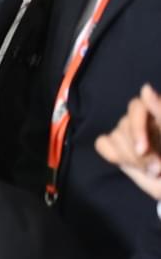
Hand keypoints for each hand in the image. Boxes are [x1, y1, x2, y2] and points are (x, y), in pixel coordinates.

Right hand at [95, 84, 160, 201]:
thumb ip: (160, 111)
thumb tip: (145, 87)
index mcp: (156, 114)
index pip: (136, 106)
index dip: (136, 127)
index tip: (142, 150)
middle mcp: (141, 120)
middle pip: (124, 125)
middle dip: (138, 152)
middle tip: (157, 169)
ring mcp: (127, 133)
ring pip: (114, 137)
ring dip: (131, 158)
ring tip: (151, 170)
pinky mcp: (116, 147)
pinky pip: (103, 144)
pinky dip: (114, 155)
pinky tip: (130, 165)